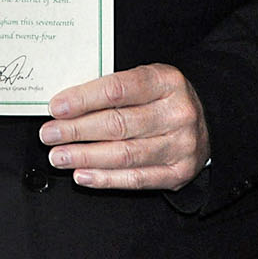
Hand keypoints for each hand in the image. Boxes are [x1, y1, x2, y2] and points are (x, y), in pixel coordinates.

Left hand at [37, 64, 210, 190]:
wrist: (208, 119)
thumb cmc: (164, 97)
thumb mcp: (147, 79)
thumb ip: (114, 88)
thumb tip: (67, 104)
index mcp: (167, 81)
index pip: (118, 89)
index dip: (83, 99)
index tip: (56, 107)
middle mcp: (177, 113)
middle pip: (118, 124)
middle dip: (76, 130)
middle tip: (49, 134)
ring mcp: (180, 145)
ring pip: (124, 154)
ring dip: (85, 157)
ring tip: (59, 156)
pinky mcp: (178, 173)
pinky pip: (136, 179)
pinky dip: (105, 179)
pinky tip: (82, 174)